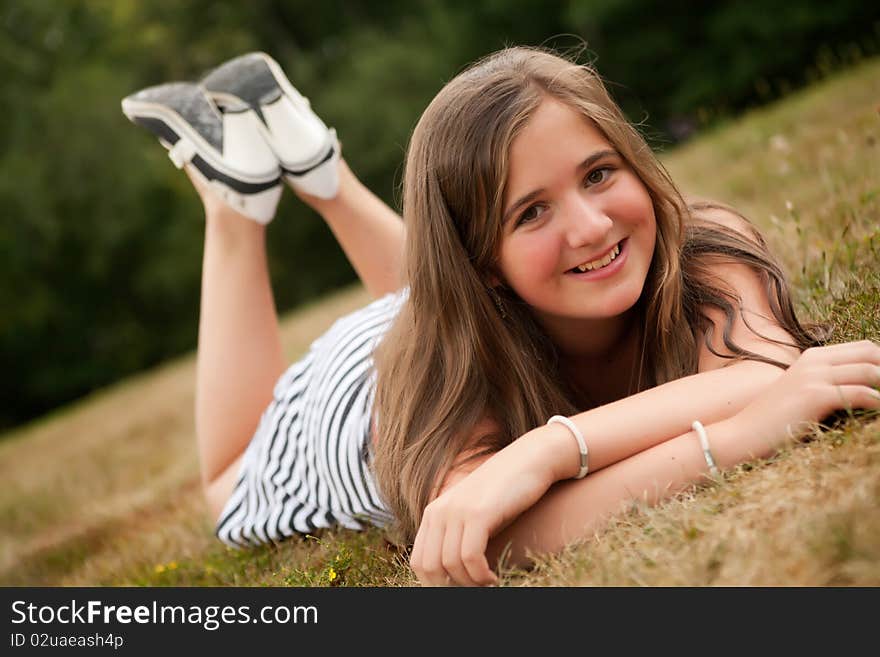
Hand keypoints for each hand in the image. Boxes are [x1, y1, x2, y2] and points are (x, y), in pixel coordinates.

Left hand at [409, 434, 556, 586]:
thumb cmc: (505, 493)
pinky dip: (481, 576)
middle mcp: (440, 511)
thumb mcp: (474, 513)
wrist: (530, 460)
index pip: (419, 562)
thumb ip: (458, 535)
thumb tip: (451, 575)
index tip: (459, 589)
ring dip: (471, 584)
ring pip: (451, 566)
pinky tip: (494, 578)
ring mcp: (457, 511)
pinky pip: (470, 558)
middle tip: (474, 589)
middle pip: (430, 568)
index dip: (435, 585)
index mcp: (434, 513)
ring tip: (488, 584)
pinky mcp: (478, 513)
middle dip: (451, 587)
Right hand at [732, 340, 879, 454]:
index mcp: (812, 357)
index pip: (864, 348)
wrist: (742, 434)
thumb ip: (826, 387)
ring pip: (870, 370)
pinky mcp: (814, 395)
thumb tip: (859, 394)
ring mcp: (813, 376)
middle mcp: (814, 360)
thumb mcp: (800, 396)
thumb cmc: (773, 422)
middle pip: (871, 353)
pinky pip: (862, 393)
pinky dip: (879, 403)